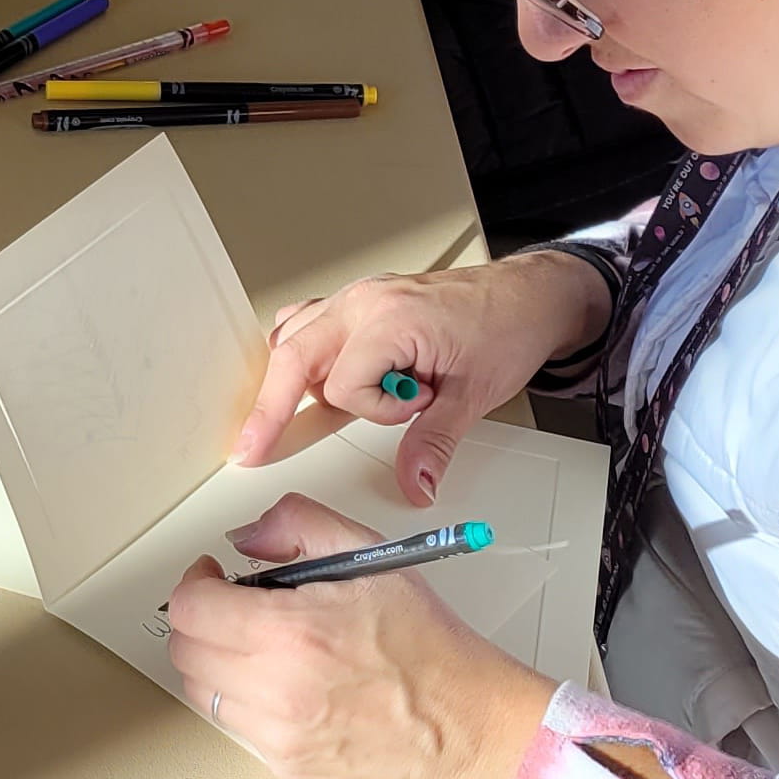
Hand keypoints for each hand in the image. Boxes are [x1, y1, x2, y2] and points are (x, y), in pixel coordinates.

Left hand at [162, 492, 556, 778]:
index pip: (190, 608)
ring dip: (217, 663)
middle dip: (202, 620)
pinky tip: (285, 685)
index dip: (196, 582)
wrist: (474, 734)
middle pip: (186, 652)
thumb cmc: (432, 650)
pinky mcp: (290, 769)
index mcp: (291, 633)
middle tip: (233, 607)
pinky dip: (246, 702)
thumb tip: (246, 537)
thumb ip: (297, 524)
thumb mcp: (371, 556)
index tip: (214, 576)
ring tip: (261, 647)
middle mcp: (277, 691)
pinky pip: (237, 728)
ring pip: (203, 694)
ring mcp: (281, 738)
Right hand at [232, 249, 623, 500]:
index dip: (375, 412)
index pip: (344, 385)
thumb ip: (434, 443)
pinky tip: (318, 368)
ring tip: (313, 402)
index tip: (413, 408)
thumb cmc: (505, 330)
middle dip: (271, 406)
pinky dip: (305, 347)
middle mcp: (364, 300)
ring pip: (295, 334)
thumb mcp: (473, 396)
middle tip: (251, 446)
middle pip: (294, 354)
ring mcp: (358, 294)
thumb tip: (413, 484)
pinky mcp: (362, 297)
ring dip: (299, 374)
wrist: (527, 297)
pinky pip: (310, 318)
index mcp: (390, 320)